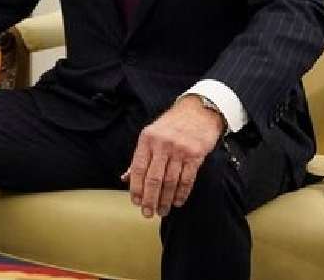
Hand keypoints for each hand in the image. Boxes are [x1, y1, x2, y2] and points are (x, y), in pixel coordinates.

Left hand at [122, 95, 224, 217]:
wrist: (198, 111)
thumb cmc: (171, 125)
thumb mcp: (150, 135)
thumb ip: (139, 158)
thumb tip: (125, 178)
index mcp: (147, 140)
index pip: (137, 168)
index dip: (135, 188)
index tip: (135, 202)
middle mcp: (162, 145)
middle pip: (153, 178)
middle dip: (150, 199)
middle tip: (147, 213)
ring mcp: (179, 150)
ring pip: (170, 181)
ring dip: (165, 200)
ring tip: (162, 211)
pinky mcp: (195, 155)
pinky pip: (187, 179)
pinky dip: (181, 193)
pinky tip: (177, 202)